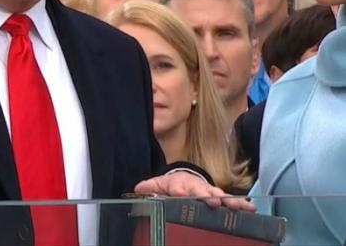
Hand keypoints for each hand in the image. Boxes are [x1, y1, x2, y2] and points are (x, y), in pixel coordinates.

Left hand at [134, 172, 255, 211]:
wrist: (184, 179)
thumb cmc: (171, 185)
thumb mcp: (158, 185)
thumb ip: (148, 187)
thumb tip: (137, 189)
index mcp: (179, 183)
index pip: (179, 187)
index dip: (180, 191)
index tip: (182, 194)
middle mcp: (196, 186)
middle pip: (203, 190)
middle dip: (208, 195)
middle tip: (215, 201)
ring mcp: (209, 191)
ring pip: (220, 194)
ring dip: (229, 200)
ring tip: (240, 205)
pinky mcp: (219, 198)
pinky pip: (231, 200)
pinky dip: (240, 203)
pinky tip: (250, 208)